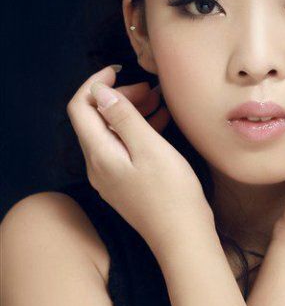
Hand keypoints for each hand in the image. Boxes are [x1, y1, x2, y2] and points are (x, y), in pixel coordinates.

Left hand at [66, 65, 213, 251]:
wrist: (183, 235)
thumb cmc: (171, 193)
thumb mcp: (149, 148)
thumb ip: (123, 118)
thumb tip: (100, 92)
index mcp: (99, 154)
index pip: (81, 108)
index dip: (96, 84)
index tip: (121, 70)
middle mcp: (98, 166)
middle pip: (97, 120)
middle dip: (119, 98)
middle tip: (149, 89)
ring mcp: (111, 177)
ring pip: (113, 134)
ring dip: (131, 114)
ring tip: (158, 101)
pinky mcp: (125, 184)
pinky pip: (125, 149)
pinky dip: (139, 132)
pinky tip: (160, 123)